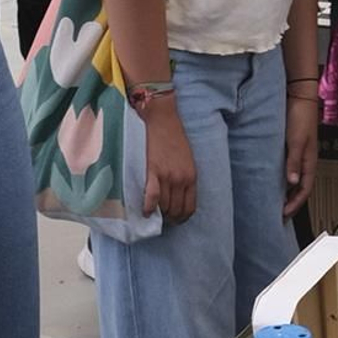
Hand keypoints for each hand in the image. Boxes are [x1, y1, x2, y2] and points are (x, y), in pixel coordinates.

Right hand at [141, 96, 197, 223]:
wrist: (161, 119)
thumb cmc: (172, 137)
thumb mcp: (186, 160)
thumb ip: (183, 177)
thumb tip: (176, 195)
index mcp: (191, 177)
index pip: (189, 207)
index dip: (181, 217)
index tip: (174, 219)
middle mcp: (181, 179)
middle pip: (175, 209)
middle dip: (168, 217)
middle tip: (159, 218)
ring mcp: (167, 176)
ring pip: (163, 206)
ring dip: (157, 213)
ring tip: (151, 214)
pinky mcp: (153, 171)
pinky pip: (152, 197)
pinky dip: (148, 207)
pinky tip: (145, 211)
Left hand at [283, 94, 317, 218]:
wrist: (300, 95)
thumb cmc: (301, 115)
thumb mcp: (296, 140)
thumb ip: (294, 161)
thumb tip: (292, 183)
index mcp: (309, 161)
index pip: (305, 189)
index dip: (295, 204)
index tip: (283, 215)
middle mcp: (305, 160)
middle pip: (300, 187)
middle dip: (291, 202)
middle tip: (279, 214)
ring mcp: (298, 153)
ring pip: (294, 178)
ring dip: (286, 191)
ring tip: (274, 200)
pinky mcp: (291, 146)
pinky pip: (288, 167)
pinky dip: (281, 177)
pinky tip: (271, 178)